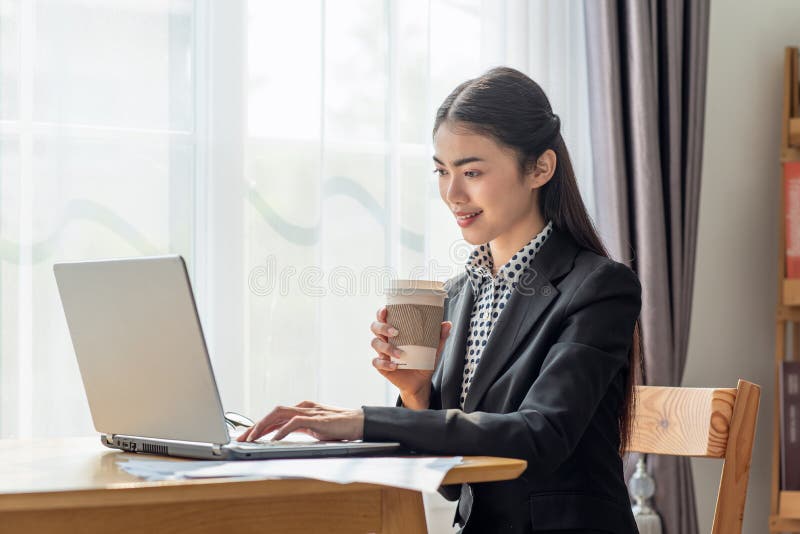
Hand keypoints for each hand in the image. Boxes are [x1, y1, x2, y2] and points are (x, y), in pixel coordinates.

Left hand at [236, 400, 364, 441]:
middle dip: (255, 425)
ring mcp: (309, 411)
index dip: (259, 425)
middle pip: (273, 413)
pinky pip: (294, 423)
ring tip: (252, 438)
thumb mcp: (314, 429)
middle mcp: (302, 407)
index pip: (275, 415)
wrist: (358, 423)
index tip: (247, 436)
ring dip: (263, 426)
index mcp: (301, 409)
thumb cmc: (339, 427)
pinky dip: (282, 431)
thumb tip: (281, 436)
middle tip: (242, 438)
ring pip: (279, 414)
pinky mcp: (315, 419)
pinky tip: (273, 440)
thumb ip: (299, 429)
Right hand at [370, 306, 451, 397]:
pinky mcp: (382, 366)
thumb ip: (439, 337)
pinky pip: (376, 362)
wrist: (420, 381)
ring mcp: (383, 352)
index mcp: (395, 331)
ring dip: (386, 347)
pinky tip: (395, 366)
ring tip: (400, 354)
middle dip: (382, 327)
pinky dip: (385, 363)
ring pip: (375, 343)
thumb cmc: (423, 360)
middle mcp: (386, 339)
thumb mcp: (433, 348)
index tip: (386, 311)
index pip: (383, 317)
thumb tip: (447, 324)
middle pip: (375, 327)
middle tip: (396, 332)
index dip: (381, 312)